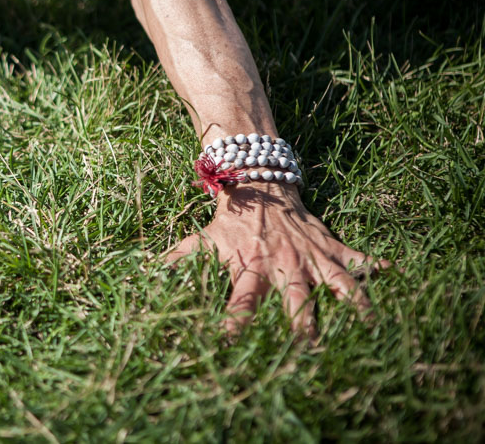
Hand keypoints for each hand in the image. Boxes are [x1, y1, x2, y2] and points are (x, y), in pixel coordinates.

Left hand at [164, 182, 391, 339]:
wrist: (258, 181)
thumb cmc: (229, 220)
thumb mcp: (203, 239)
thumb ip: (176, 259)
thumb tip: (141, 273)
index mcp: (250, 268)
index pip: (240, 302)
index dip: (234, 323)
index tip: (230, 346)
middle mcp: (283, 266)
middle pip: (296, 302)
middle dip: (304, 327)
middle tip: (311, 354)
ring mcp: (310, 257)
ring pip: (337, 286)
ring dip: (354, 306)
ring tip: (370, 328)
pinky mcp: (329, 247)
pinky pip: (357, 259)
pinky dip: (375, 265)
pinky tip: (395, 271)